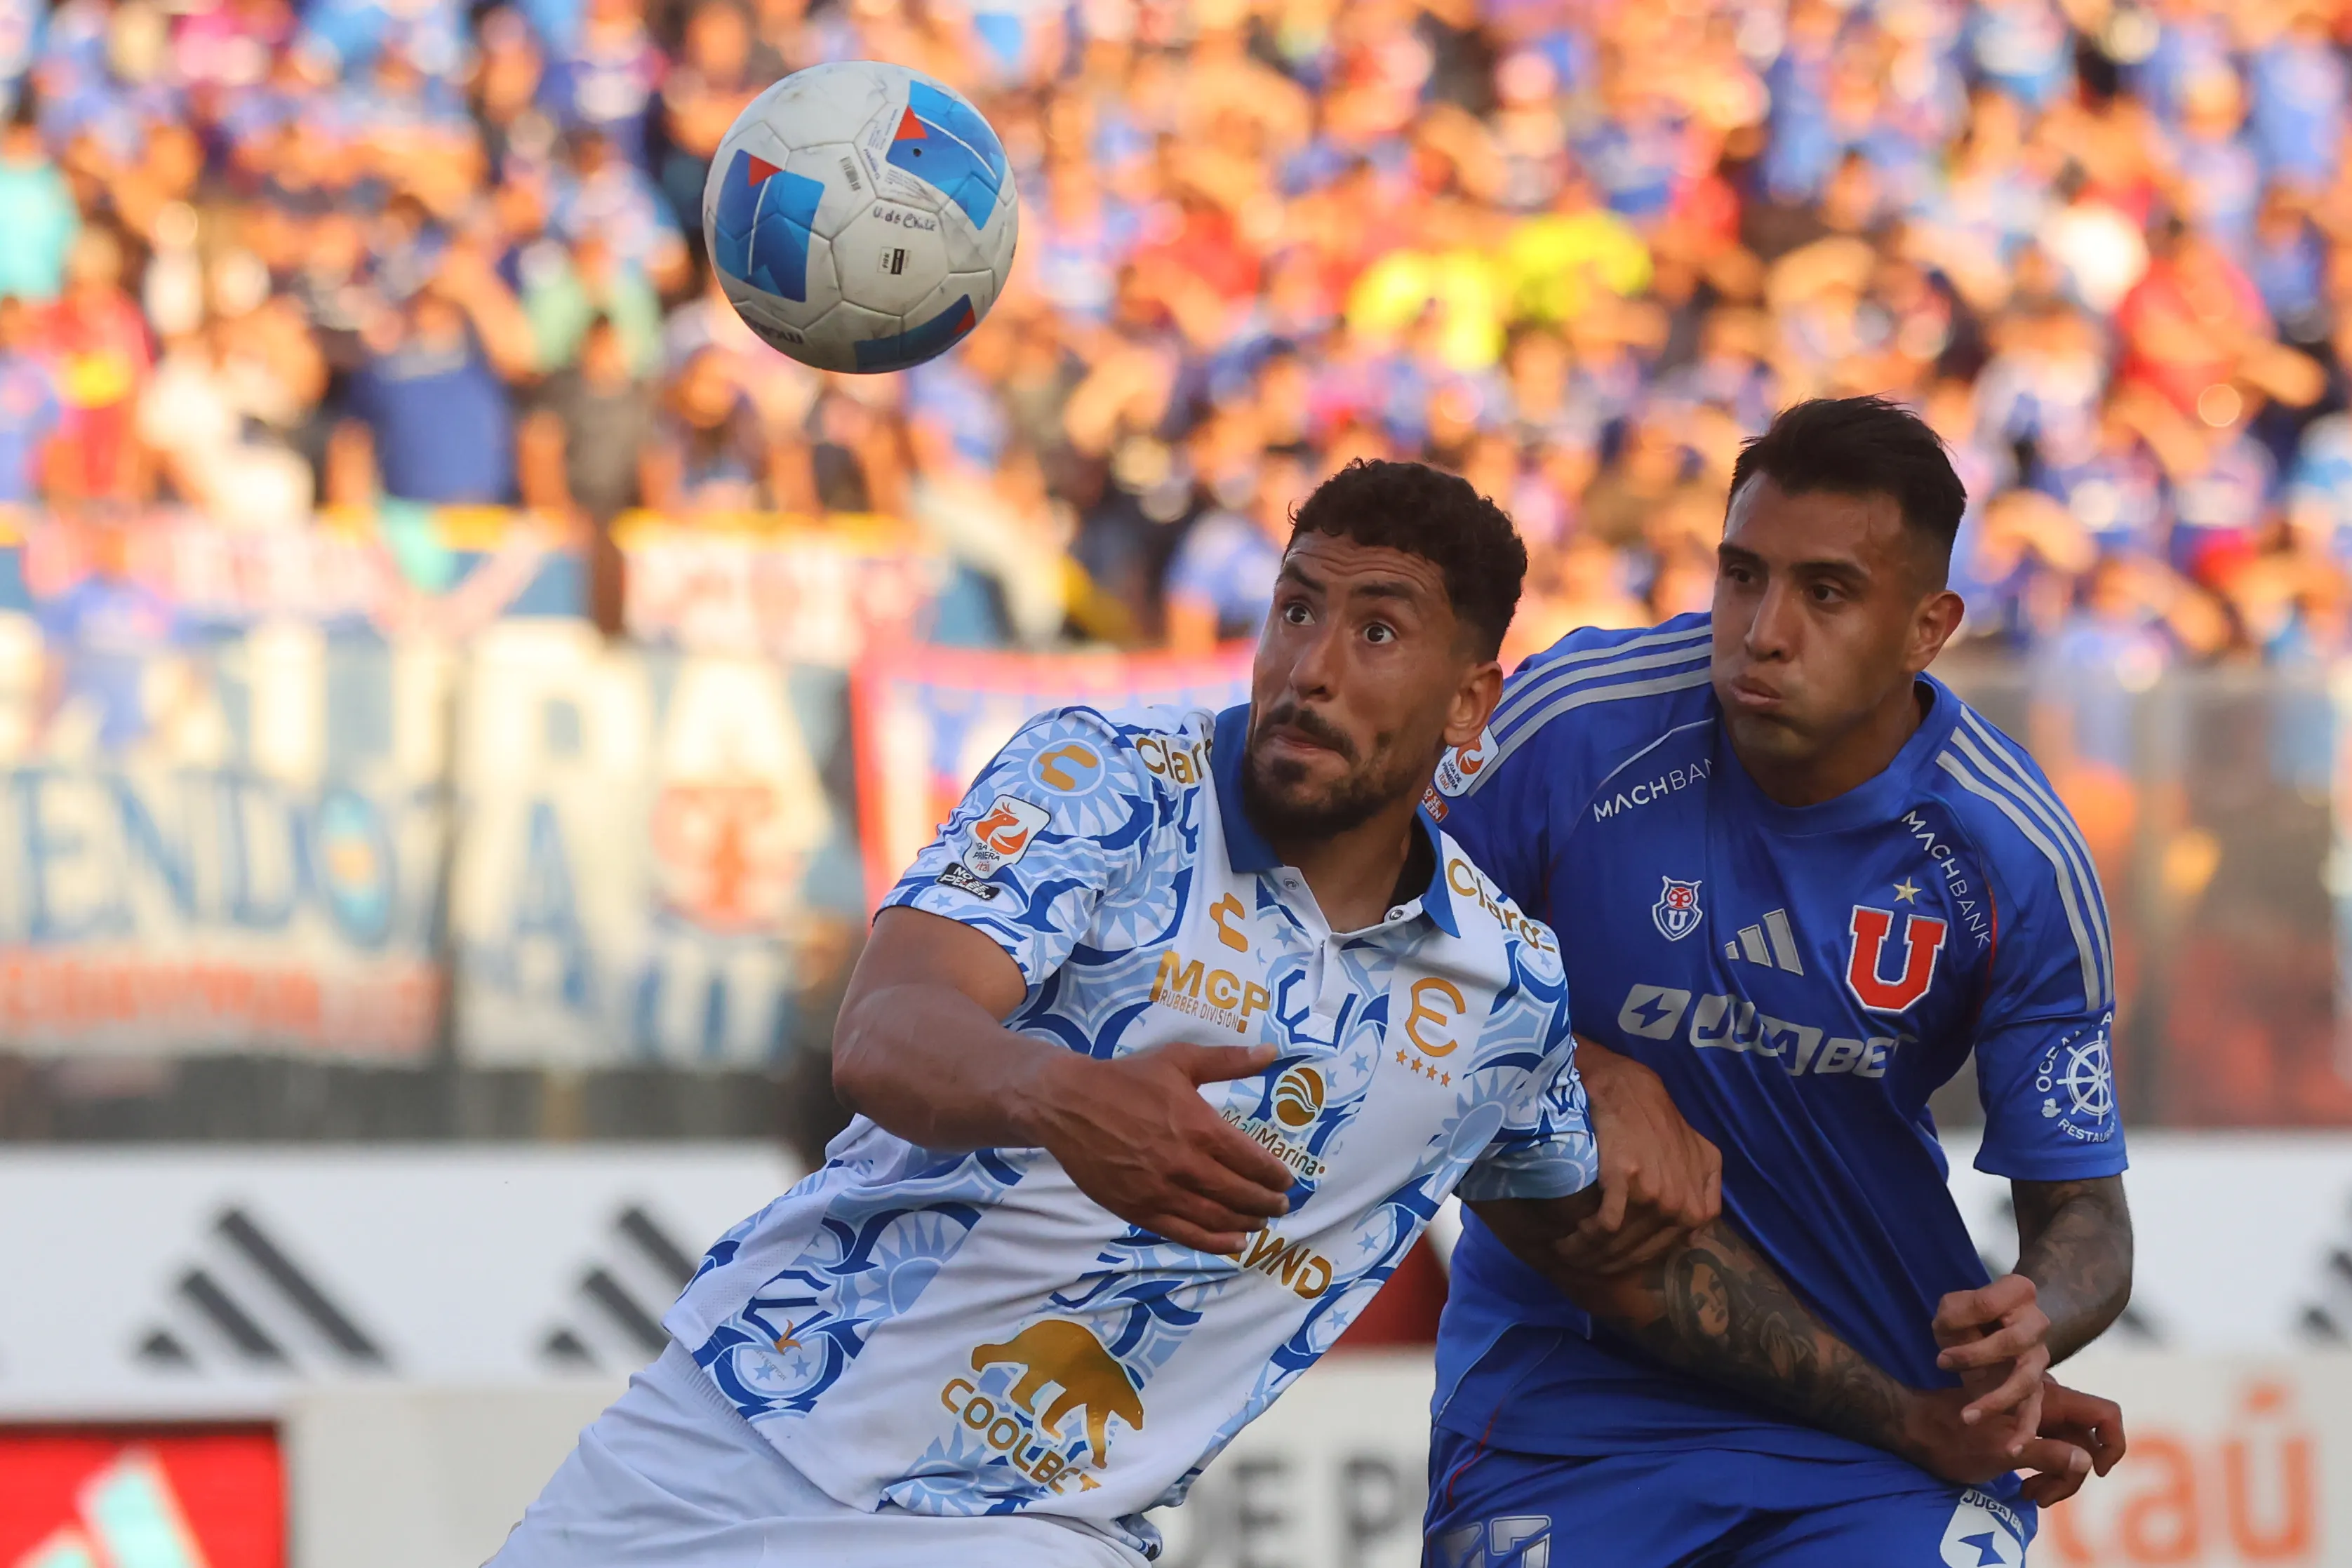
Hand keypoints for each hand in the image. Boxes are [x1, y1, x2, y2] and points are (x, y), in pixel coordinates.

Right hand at [1026, 1042, 1293, 1253]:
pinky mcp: (1139, 1210)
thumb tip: (1272, 1052)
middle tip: (1281, 1203)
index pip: (1252, 1160)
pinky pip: (1185, 1234)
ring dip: (1246, 1222)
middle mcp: (1184, 1164)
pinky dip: (1215, 1242)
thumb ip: (1229, 1061)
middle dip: (1266, 1201)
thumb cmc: (1127, 1079)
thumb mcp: (1180, 1060)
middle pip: (1240, 1193)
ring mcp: (1161, 1192)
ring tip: (1262, 1222)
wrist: (1068, 1104)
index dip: (1274, 1174)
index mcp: (1199, 1127)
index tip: (1286, 1179)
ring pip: (1216, 1218)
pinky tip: (1235, 1242)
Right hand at [1551, 1040, 1720, 1273]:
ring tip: (1563, 1251)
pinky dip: (1581, 1237)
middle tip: (1575, 1260)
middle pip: (1640, 1251)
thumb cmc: (1650, 1114)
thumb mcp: (1690, 1152)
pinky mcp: (1630, 1183)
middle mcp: (1687, 1205)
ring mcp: (1661, 1195)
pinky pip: (1604, 1226)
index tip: (1604, 1259)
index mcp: (1703, 1205)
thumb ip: (1691, 1189)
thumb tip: (1681, 1229)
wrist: (1622, 1084)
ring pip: (1620, 1243)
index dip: (1631, 1259)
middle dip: (1606, 1262)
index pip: (1663, 1250)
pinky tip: (1564, 1238)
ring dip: (1589, 1253)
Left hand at [1900, 1385, 2090, 1489]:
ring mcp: (2034, 1418)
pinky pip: (2047, 1454)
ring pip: (2067, 1452)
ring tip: (2028, 1495)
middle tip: (2040, 1496)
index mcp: (2048, 1399)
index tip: (2092, 1472)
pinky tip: (2022, 1488)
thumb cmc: (1951, 1437)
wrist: (1913, 1429)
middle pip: (2086, 1443)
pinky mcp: (2020, 1432)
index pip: (2106, 1414)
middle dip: (2072, 1474)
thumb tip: (2086, 1461)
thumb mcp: (1999, 1450)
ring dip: (2056, 1478)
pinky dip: (2042, 1473)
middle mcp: (2047, 1405)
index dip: (2112, 1443)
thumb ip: (2046, 1453)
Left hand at [1933, 1274, 2053, 1452]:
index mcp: (2018, 1293)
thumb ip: (1956, 1312)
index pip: (1992, 1302)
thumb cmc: (1964, 1319)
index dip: (1965, 1317)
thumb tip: (1960, 1328)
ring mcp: (2039, 1356)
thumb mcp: (1951, 1308)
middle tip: (1941, 1362)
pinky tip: (2012, 1449)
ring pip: (2028, 1380)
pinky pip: (2035, 1409)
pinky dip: (2025, 1431)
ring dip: (1997, 1400)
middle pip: (2018, 1341)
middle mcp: (2036, 1324)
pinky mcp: (2037, 1386)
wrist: (1981, 1336)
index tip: (1940, 1329)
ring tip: (1968, 1417)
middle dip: (1978, 1355)